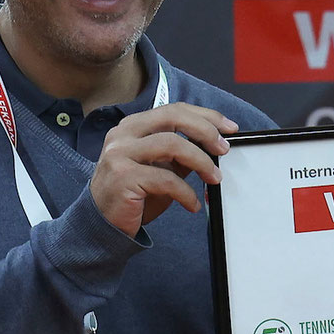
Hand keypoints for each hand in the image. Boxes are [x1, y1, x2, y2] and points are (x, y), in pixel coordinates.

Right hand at [88, 103, 238, 236]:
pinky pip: (167, 180)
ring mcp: (119, 153)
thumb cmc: (134, 194)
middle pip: (173, 117)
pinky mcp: (123, 177)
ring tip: (214, 179)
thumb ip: (182, 154)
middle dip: (206, 131)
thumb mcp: (161, 168)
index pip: (174, 110)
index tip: (230, 129)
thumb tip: (215, 145)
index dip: (206, 116)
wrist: (103, 224)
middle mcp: (123, 134)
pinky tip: (192, 204)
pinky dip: (187, 193)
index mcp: (133, 126)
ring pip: (173, 144)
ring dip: (201, 162)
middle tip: (224, 149)